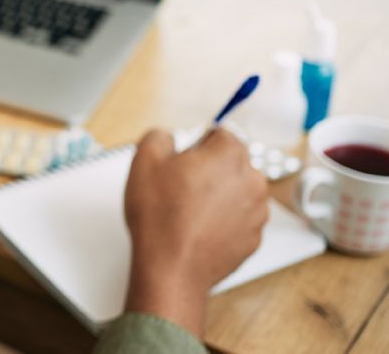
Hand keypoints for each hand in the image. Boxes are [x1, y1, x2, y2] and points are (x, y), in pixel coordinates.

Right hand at [123, 129, 268, 338]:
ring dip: (217, 195)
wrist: (172, 268)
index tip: (181, 162)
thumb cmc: (160, 217)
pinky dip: (222, 220)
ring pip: (236, 191)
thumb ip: (160, 135)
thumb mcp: (144, 159)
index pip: (219, 134)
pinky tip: (197, 228)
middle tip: (180, 187)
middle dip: (209, 170)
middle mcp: (252, 180)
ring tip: (187, 211)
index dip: (195, 145)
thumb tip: (169, 138)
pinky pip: (238, 219)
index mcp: (230, 154)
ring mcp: (257, 212)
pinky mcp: (253, 238)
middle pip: (231, 163)